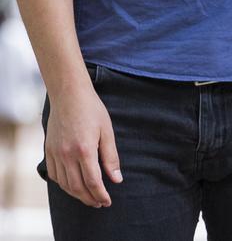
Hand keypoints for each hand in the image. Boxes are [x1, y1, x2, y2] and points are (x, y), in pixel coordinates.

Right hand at [45, 84, 121, 206]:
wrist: (69, 94)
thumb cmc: (91, 109)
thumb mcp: (107, 130)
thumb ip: (111, 157)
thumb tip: (116, 179)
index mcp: (84, 150)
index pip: (93, 182)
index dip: (101, 194)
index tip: (107, 201)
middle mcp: (67, 155)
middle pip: (77, 187)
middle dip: (89, 199)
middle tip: (99, 203)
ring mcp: (56, 153)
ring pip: (65, 184)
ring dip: (77, 195)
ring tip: (88, 197)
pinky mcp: (48, 150)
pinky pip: (54, 175)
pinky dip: (63, 185)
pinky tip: (72, 184)